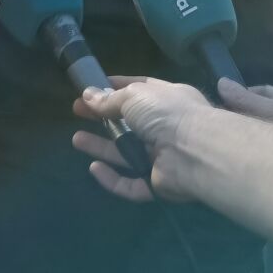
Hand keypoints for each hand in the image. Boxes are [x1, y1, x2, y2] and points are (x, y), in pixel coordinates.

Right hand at [72, 77, 212, 203]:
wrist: (196, 153)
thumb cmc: (166, 114)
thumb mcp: (134, 96)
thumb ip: (109, 99)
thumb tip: (88, 95)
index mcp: (167, 99)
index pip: (140, 90)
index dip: (116, 87)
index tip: (93, 88)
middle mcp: (166, 127)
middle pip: (130, 123)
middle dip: (103, 118)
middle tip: (77, 112)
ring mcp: (163, 157)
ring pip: (127, 154)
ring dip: (103, 147)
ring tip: (76, 139)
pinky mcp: (158, 184)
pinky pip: (131, 184)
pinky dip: (113, 179)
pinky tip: (94, 169)